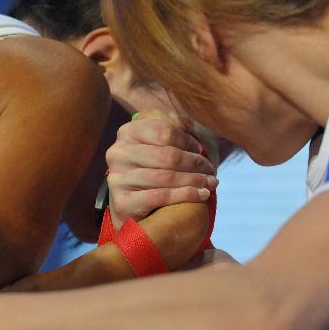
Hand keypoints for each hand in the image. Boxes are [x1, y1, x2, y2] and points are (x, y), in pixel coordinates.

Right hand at [106, 109, 216, 229]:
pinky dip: (187, 195)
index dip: (188, 141)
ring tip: (211, 183)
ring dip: (195, 180)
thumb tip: (188, 124)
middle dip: (195, 163)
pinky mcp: (122, 201)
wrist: (129, 205)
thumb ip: (172, 127)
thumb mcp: (158, 143)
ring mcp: (117, 178)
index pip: (164, 131)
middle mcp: (118, 152)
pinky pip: (161, 196)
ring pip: (166, 177)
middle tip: (210, 169)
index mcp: (127, 132)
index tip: (200, 150)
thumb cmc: (149, 169)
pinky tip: (202, 195)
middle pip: (167, 155)